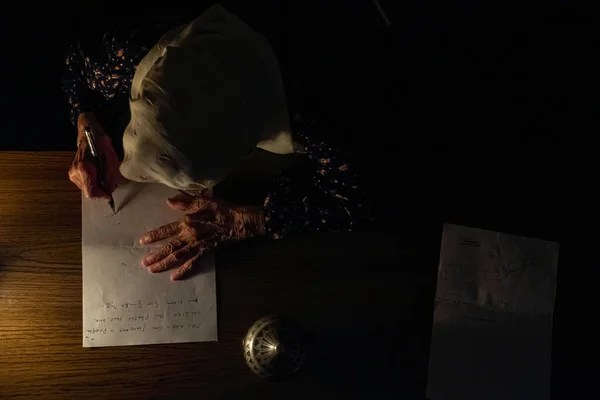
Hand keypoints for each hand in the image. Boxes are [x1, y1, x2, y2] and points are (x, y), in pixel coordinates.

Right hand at [68, 112, 118, 198]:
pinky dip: (93, 182)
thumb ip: (110, 175)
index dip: (102, 195)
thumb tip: (110, 190)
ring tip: (103, 174)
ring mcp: (72, 173)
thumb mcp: (111, 157)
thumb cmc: (100, 143)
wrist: (88, 133)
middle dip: (101, 190)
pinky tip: (97, 173)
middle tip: (109, 181)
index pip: (91, 192)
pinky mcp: (72, 174)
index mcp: (84, 169)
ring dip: (97, 186)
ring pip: (87, 189)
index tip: (110, 194)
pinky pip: (85, 185)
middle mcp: (75, 173)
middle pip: (89, 192)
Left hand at [139, 195, 264, 279]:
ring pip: (177, 257)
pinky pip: (192, 263)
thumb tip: (169, 201)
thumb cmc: (222, 210)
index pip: (167, 230)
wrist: (239, 222)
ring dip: (164, 264)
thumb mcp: (204, 201)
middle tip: (144, 263)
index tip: (143, 241)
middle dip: (156, 255)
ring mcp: (197, 246)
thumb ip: (186, 203)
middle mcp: (190, 236)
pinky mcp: (205, 252)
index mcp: (187, 223)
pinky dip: (183, 271)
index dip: (154, 236)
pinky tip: (174, 277)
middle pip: (170, 247)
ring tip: (153, 270)